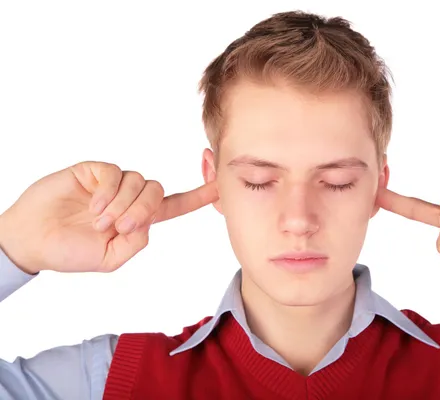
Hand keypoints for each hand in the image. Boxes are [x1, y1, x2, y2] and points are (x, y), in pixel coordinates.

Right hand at [0, 161, 217, 273]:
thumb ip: (135, 243)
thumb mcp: (110, 260)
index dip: (198, 196)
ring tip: (99, 222)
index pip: (174, 205)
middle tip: (120, 227)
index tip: (221, 186)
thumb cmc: (71, 252)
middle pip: (158, 191)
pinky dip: (107, 193)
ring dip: (121, 205)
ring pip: (137, 182)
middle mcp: (129, 198)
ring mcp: (111, 183)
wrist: (33, 241)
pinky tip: (92, 207)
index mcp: (138, 219)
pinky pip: (113, 173)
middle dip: (143, 210)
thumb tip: (147, 221)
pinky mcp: (93, 171)